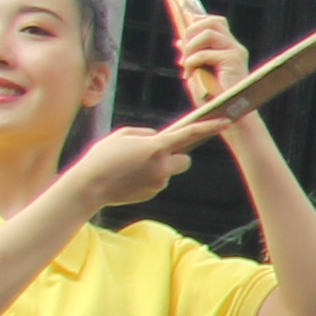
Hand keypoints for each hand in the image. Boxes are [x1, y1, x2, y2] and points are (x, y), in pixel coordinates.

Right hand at [61, 119, 197, 214]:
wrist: (89, 186)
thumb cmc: (103, 156)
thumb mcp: (122, 135)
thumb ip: (145, 133)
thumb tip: (157, 138)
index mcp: (157, 146)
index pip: (190, 134)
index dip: (210, 127)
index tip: (226, 121)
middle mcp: (162, 166)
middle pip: (185, 160)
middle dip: (176, 156)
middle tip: (157, 153)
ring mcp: (158, 182)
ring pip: (169, 172)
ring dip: (159, 168)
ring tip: (133, 166)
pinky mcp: (152, 194)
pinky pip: (157, 182)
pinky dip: (148, 178)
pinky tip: (129, 177)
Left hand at [168, 6, 245, 113]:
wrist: (229, 116)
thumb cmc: (215, 100)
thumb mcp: (197, 74)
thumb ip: (190, 56)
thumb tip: (178, 42)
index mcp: (228, 48)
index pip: (215, 22)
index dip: (197, 22)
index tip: (184, 39)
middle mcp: (234, 47)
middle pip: (213, 21)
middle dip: (192, 31)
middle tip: (184, 50)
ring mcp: (235, 52)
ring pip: (208, 32)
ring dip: (191, 46)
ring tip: (185, 63)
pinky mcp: (233, 60)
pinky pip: (205, 53)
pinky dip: (192, 62)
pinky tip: (188, 76)